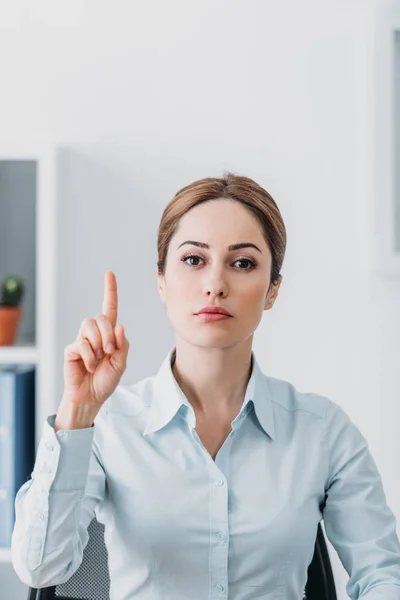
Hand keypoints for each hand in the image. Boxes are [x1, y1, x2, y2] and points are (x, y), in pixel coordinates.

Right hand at [62, 271, 129, 408]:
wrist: (91, 398)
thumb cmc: (105, 380)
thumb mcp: (121, 363)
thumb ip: (123, 344)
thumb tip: (120, 326)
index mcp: (108, 334)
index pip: (109, 308)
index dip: (110, 291)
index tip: (109, 273)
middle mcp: (94, 333)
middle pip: (101, 317)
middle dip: (109, 334)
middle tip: (110, 351)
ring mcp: (82, 340)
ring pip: (89, 324)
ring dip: (99, 342)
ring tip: (100, 358)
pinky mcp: (71, 349)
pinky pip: (81, 343)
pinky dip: (90, 356)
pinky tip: (89, 366)